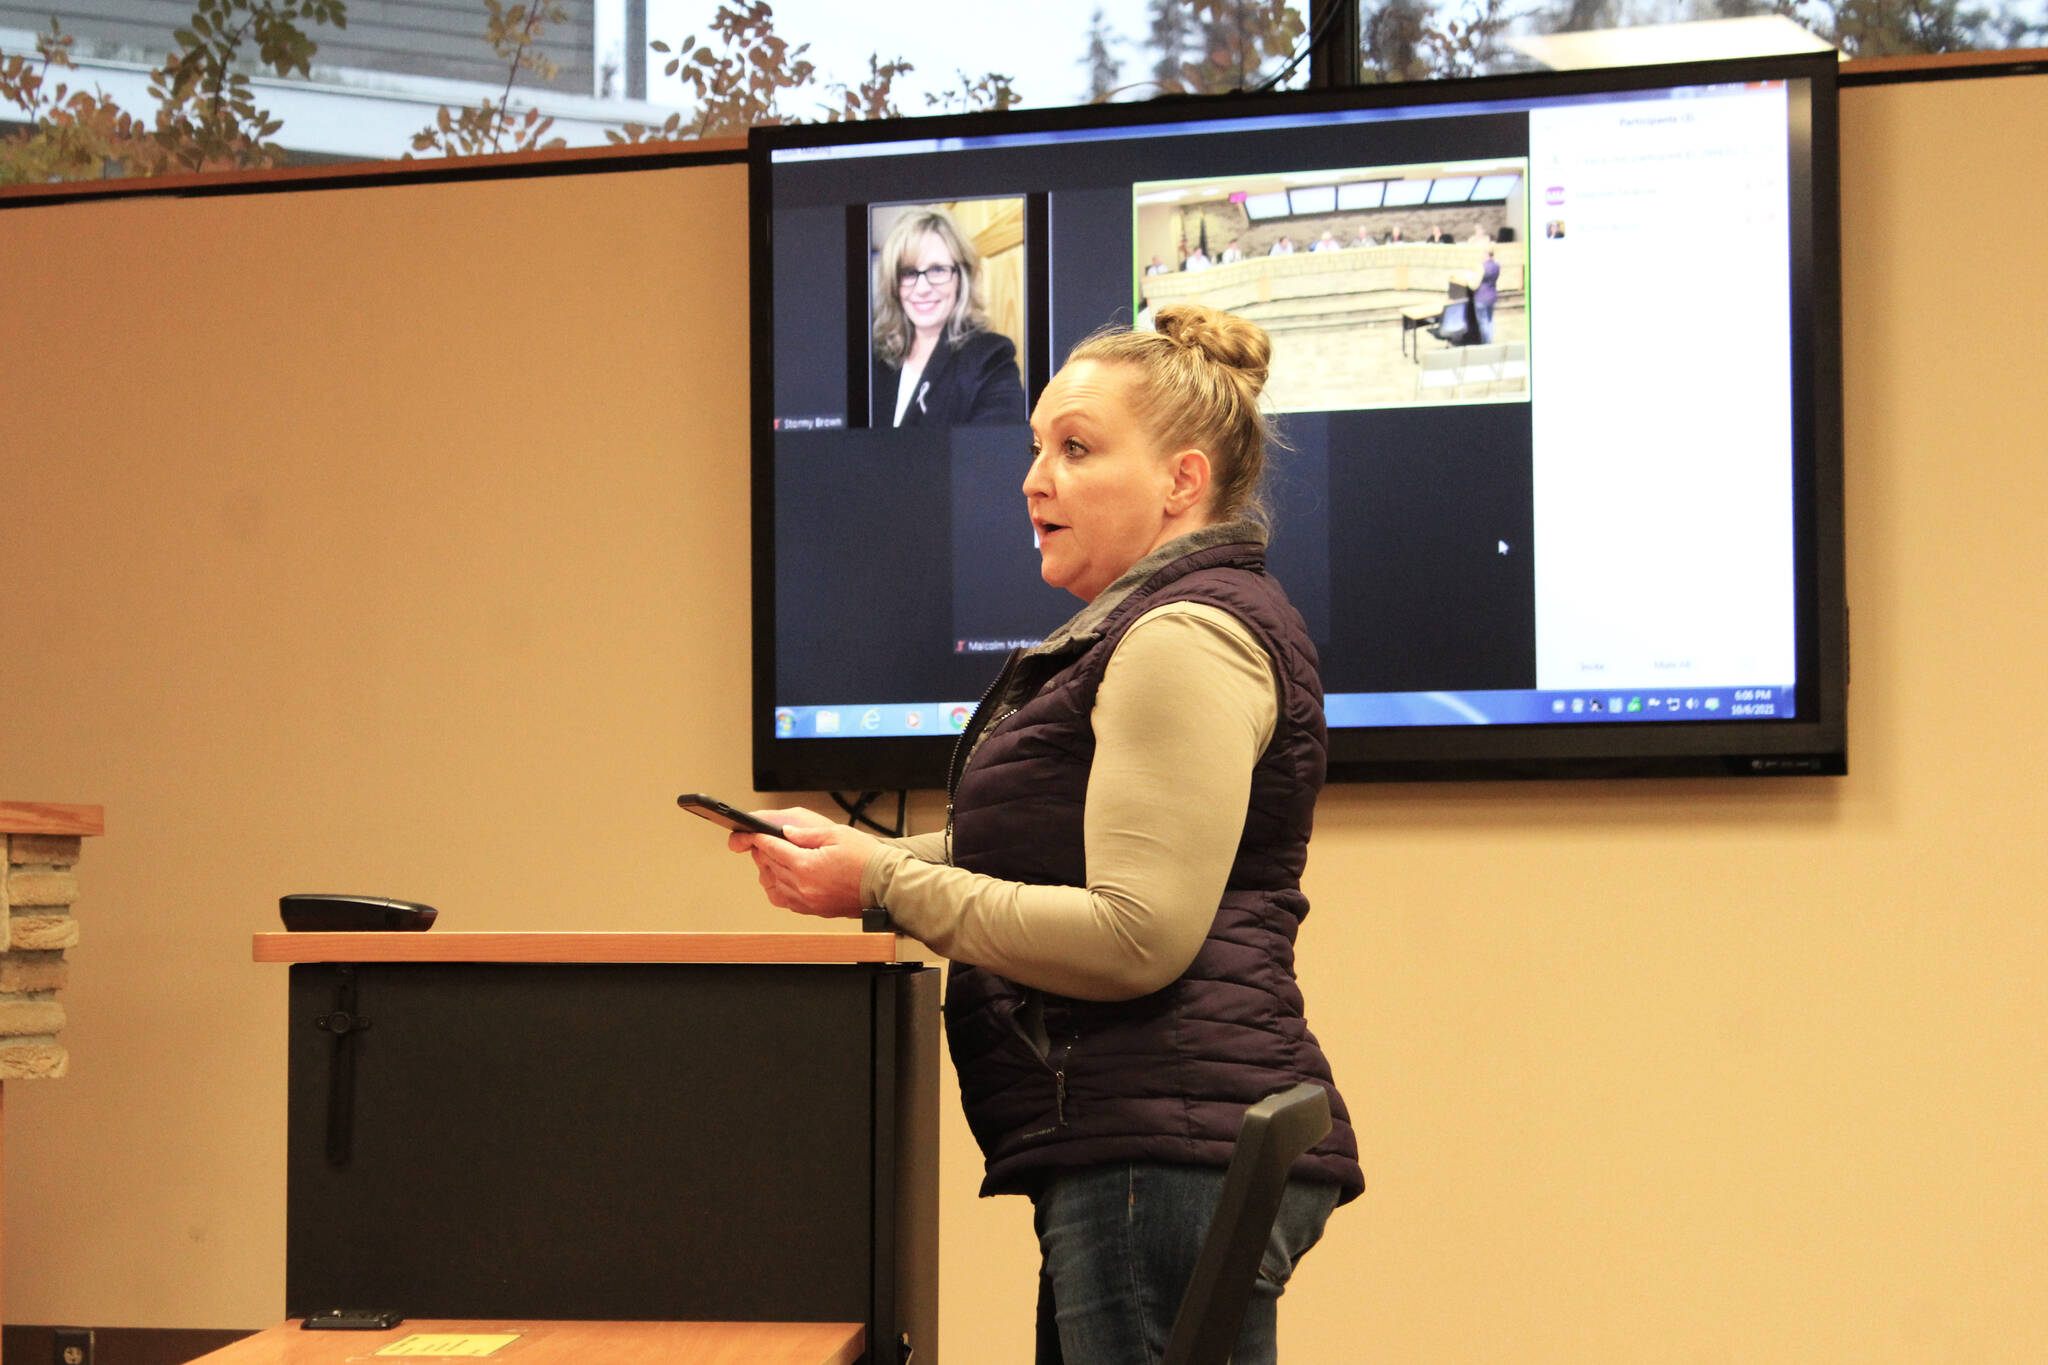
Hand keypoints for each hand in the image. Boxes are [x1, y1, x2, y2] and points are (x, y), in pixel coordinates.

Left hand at [725, 807, 877, 918]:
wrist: (885, 885)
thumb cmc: (866, 858)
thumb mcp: (836, 834)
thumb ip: (806, 834)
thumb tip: (785, 832)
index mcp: (807, 865)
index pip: (773, 849)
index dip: (761, 839)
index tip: (755, 834)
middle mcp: (803, 886)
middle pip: (771, 867)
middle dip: (764, 853)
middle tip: (762, 843)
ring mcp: (808, 901)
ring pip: (775, 885)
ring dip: (770, 871)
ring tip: (772, 859)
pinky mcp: (814, 909)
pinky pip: (786, 901)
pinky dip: (779, 889)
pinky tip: (782, 880)